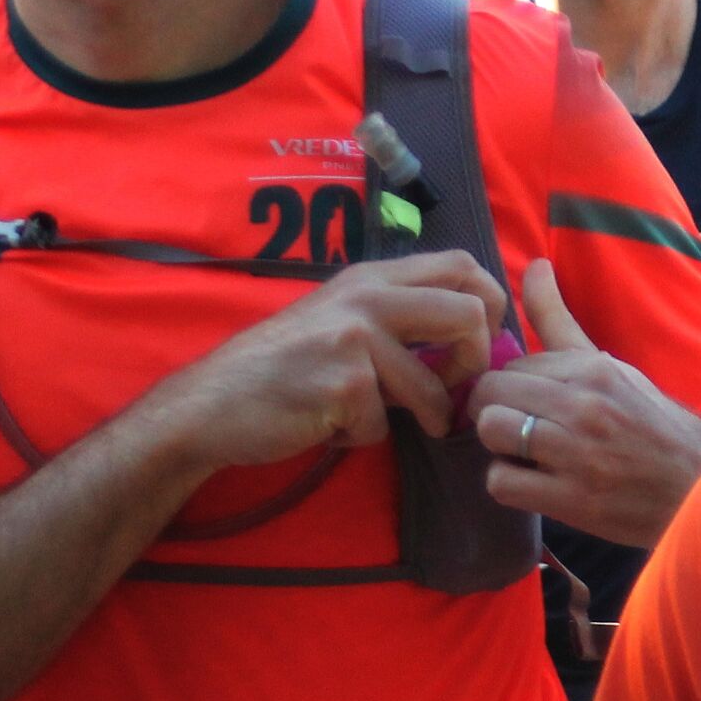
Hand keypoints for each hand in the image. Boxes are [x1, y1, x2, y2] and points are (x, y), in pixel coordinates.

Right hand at [142, 252, 504, 471]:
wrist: (209, 404)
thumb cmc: (281, 367)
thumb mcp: (340, 318)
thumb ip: (397, 315)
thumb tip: (472, 333)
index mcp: (371, 278)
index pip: (462, 264)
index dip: (491, 301)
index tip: (484, 339)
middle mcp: (366, 298)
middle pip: (467, 313)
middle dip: (476, 360)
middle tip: (457, 388)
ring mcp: (355, 339)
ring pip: (431, 386)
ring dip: (420, 417)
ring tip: (388, 421)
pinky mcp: (344, 384)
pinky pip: (383, 425)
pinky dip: (361, 436)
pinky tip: (329, 426)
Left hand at [469, 260, 700, 547]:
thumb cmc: (652, 424)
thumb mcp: (611, 367)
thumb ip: (561, 321)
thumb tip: (535, 265)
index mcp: (592, 370)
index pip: (512, 364)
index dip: (511, 386)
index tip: (526, 402)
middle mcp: (583, 405)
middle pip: (491, 392)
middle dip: (495, 410)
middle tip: (517, 427)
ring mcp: (576, 453)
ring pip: (492, 430)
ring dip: (500, 446)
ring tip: (523, 453)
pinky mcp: (572, 499)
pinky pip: (502, 482)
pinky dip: (510, 484)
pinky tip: (534, 483)